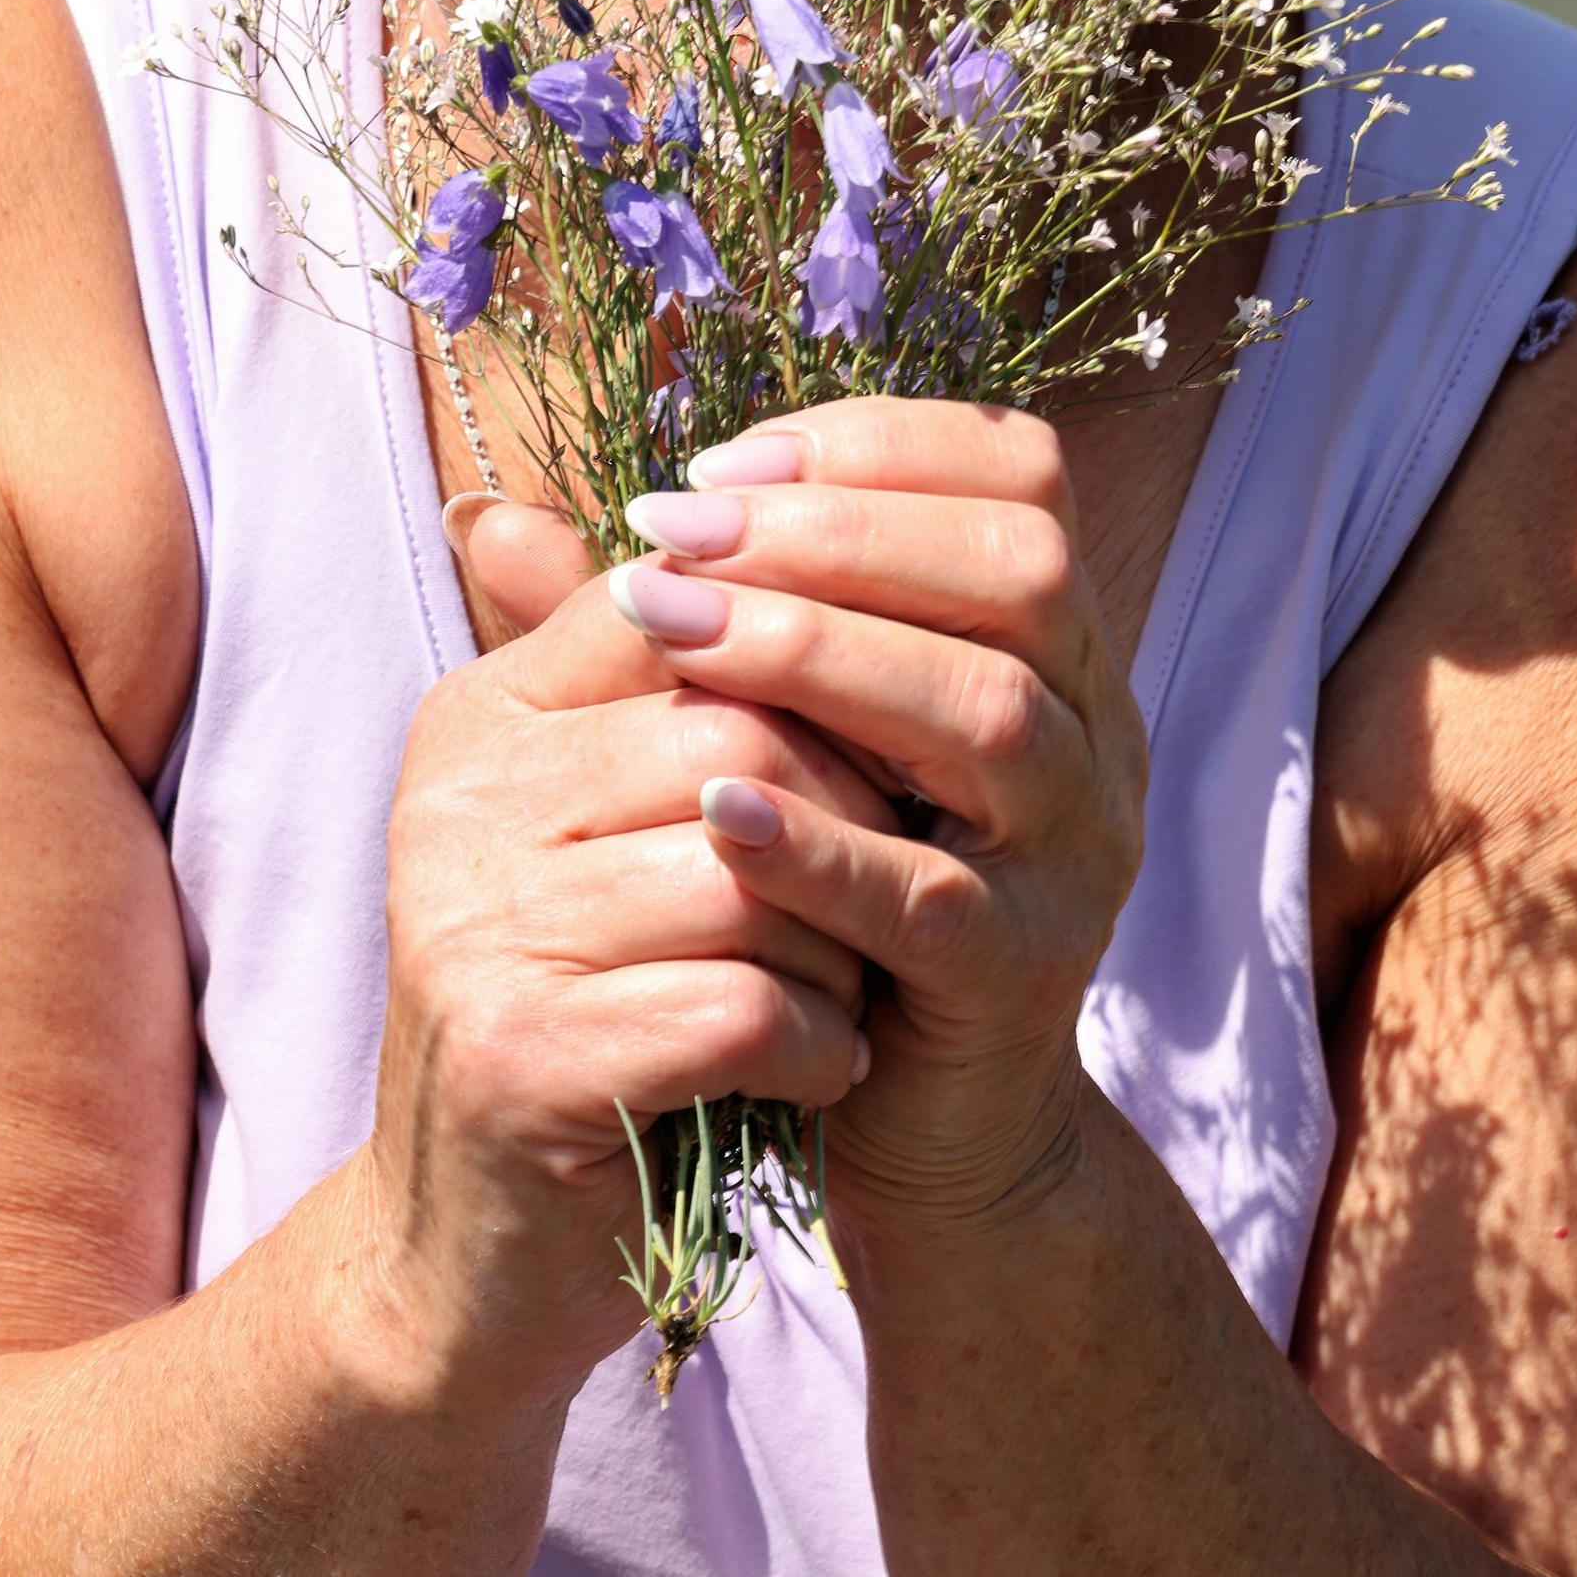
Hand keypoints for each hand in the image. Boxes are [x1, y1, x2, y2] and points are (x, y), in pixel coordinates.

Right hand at [367, 540, 892, 1387]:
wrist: (468, 1252)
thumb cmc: (582, 1013)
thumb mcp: (607, 835)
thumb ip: (666, 692)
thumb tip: (740, 513)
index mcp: (483, 722)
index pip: (688, 613)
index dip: (817, 678)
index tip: (884, 756)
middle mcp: (456, 805)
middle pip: (740, 734)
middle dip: (857, 816)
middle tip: (894, 884)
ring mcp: (475, 931)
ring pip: (753, 873)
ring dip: (844, 943)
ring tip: (848, 988)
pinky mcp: (524, 1060)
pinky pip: (743, 1006)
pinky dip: (818, 1043)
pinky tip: (817, 1069)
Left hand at [601, 400, 1148, 1229]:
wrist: (925, 1129)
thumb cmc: (833, 901)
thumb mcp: (762, 738)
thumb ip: (651, 626)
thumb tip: (484, 519)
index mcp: (1050, 648)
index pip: (1018, 480)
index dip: (876, 447)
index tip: (721, 465)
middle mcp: (1092, 733)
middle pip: (1018, 572)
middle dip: (837, 532)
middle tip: (675, 535)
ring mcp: (1073, 856)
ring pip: (990, 714)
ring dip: (824, 654)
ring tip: (674, 635)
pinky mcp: (1022, 976)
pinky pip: (937, 896)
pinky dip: (827, 847)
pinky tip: (715, 807)